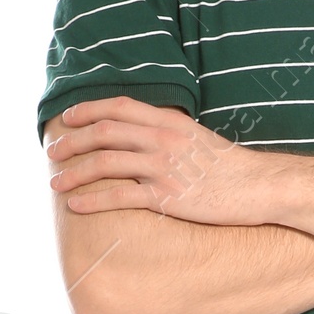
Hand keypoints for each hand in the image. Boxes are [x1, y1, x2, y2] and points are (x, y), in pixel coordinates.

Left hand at [46, 97, 280, 225]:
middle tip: (53, 152)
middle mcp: (162, 140)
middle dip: (72, 141)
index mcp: (170, 122)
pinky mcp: (167, 197)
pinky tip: (76, 206)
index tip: (68, 118)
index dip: (88, 110)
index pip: (119, 107)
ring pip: (106, 163)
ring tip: (55, 183)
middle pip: (105, 132)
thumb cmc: (230, 167)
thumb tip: (145, 136)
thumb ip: (169, 133)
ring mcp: (163, 168)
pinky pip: (120, 197)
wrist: (260, 187)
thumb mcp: (198, 138)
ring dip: (75, 173)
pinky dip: (93, 201)